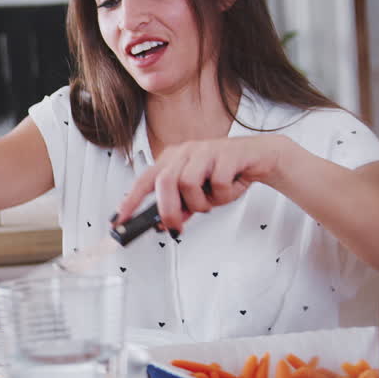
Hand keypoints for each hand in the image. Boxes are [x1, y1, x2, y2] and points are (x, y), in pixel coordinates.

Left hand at [112, 135, 292, 234]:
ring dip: (202, 202)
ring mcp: (204, 150)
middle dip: (168, 210)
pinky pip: (218, 183)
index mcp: (172, 159)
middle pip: (164, 182)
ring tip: (213, 200)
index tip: (119, 220)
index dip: (130, 200)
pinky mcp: (226, 153)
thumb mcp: (199, 194)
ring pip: (189, 184)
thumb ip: (181, 208)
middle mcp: (185, 152)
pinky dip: (224, 195)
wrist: (259, 157)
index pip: (145, 179)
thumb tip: (165, 224)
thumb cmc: (225, 173)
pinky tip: (231, 188)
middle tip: (175, 227)